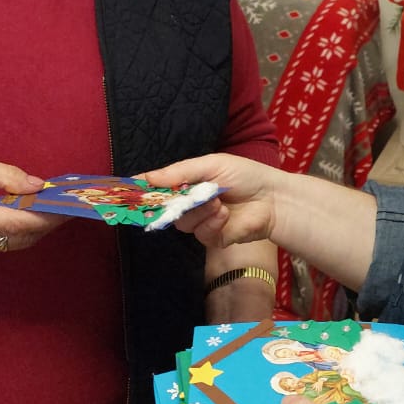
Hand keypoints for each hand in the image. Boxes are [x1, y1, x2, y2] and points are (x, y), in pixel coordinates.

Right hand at [0, 151, 59, 255]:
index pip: (19, 224)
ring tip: (55, 207)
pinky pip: (0, 242)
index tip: (69, 205)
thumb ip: (2, 175)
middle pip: (20, 238)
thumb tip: (37, 185)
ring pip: (12, 243)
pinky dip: (19, 230)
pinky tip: (29, 213)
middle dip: (48, 224)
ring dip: (36, 228)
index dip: (48, 217)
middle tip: (70, 205)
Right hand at [143, 153, 279, 247]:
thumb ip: (179, 172)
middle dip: (172, 202)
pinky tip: (225, 213)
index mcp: (189, 185)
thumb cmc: (245, 175)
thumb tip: (145, 177)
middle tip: (181, 195)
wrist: (273, 197)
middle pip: (165, 210)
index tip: (130, 189)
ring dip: (199, 211)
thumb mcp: (211, 164)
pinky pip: (201, 234)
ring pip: (183, 223)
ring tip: (217, 201)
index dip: (145, 191)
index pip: (160, 190)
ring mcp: (202, 223)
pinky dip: (212, 222)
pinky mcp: (214, 238)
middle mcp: (191, 205)